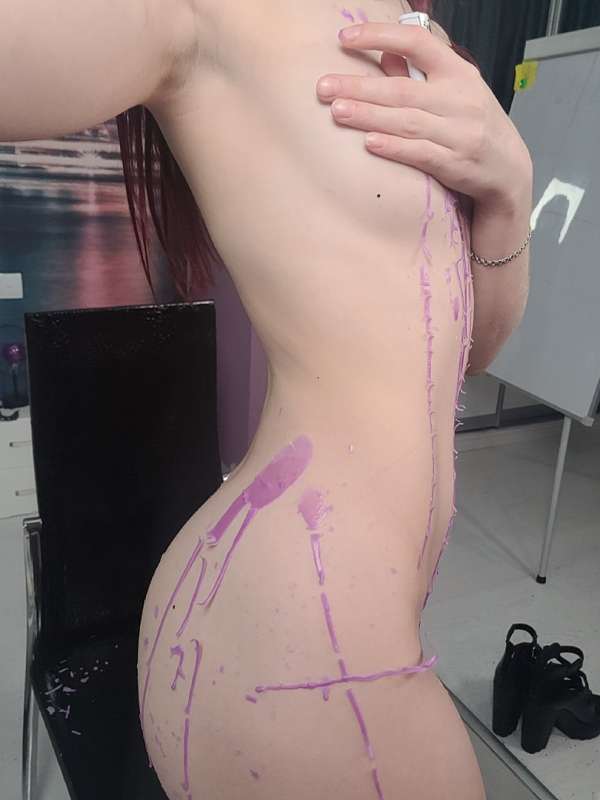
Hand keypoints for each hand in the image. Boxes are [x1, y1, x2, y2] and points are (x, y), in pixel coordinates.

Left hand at [316, 23, 532, 209]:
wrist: (508, 170)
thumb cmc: (475, 126)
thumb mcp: (455, 92)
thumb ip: (419, 75)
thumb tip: (383, 56)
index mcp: (459, 72)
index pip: (416, 42)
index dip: (379, 36)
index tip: (344, 37)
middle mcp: (460, 99)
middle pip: (401, 89)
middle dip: (359, 87)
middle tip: (324, 87)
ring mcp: (459, 133)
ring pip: (406, 121)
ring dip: (369, 116)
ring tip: (336, 111)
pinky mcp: (455, 163)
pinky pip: (420, 154)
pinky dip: (394, 148)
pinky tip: (369, 143)